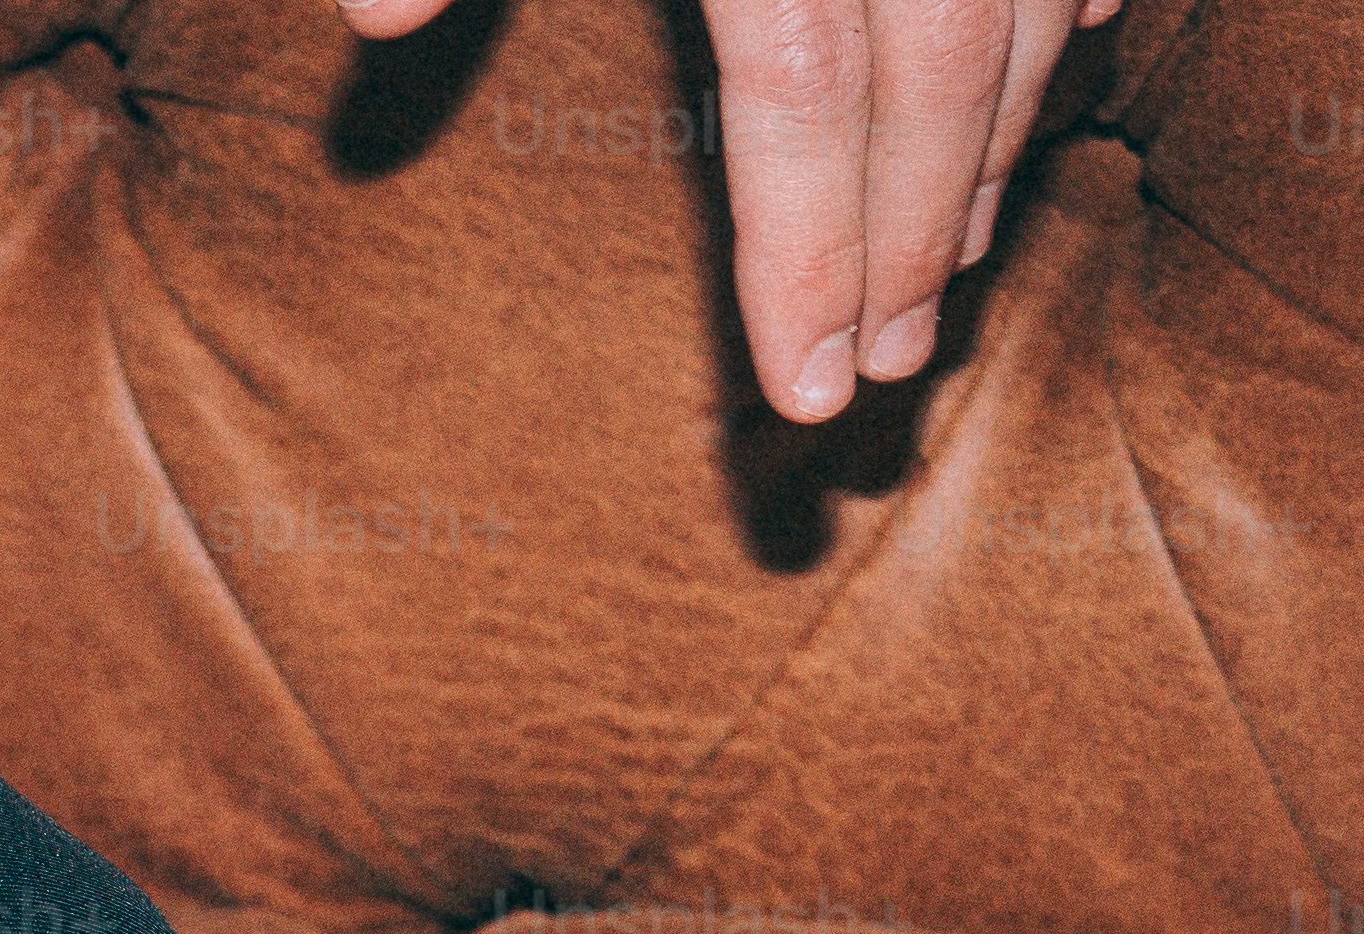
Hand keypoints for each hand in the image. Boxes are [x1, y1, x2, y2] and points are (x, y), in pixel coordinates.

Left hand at [337, 0, 1105, 421]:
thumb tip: (372, 22)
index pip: (798, 86)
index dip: (807, 245)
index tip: (805, 392)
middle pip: (937, 71)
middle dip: (913, 233)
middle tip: (888, 370)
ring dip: (995, 137)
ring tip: (946, 263)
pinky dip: (1063, 2)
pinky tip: (1053, 71)